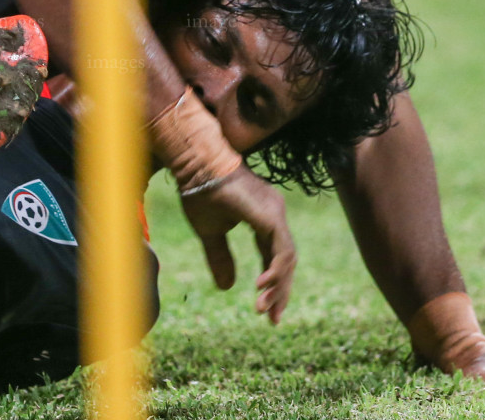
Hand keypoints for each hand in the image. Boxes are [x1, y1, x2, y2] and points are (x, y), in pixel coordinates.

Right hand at [178, 168, 296, 323]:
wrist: (197, 166)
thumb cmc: (201, 193)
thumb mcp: (210, 233)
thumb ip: (221, 258)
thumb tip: (227, 287)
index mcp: (264, 219)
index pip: (275, 257)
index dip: (272, 282)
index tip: (267, 310)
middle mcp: (275, 215)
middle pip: (285, 261)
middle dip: (280, 291)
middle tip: (272, 319)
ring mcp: (276, 214)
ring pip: (287, 258)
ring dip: (277, 286)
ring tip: (263, 308)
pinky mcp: (271, 216)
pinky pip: (281, 250)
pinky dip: (275, 270)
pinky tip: (261, 287)